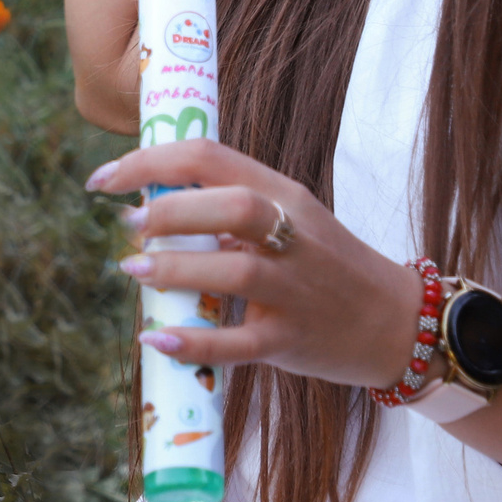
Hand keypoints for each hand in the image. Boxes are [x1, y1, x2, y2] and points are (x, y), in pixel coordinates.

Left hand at [88, 138, 423, 388]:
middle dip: (169, 210)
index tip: (104, 178)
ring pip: (235, 271)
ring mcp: (295, 290)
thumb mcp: (289, 220)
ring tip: (134, 271)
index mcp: (283, 194)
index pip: (211, 157)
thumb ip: (229, 210)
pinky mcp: (292, 340)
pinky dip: (194, 342)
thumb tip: (149, 206)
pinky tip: (156, 339)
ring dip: (177, 268)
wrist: (397, 321)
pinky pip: (240, 344)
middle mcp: (293, 235)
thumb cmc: (326, 266)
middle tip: (129, 225)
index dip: (149, 161)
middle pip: (231, 205)